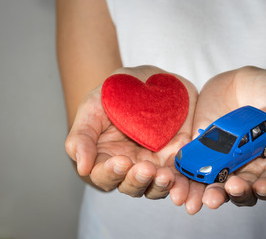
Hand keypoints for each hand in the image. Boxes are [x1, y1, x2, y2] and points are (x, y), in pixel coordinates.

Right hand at [65, 65, 197, 198]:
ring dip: (160, 186)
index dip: (110, 174)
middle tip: (146, 168)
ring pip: (156, 187)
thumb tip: (82, 168)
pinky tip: (183, 183)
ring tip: (165, 175)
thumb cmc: (117, 91)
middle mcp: (131, 164)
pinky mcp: (177, 157)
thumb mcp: (94, 105)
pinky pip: (181, 177)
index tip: (120, 161)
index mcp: (107, 155)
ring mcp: (155, 162)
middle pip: (131, 186)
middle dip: (138, 181)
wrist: (152, 77)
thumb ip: (82, 135)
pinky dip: (183, 184)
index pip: (104, 175)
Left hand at [184, 66, 265, 212]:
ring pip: (214, 184)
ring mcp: (224, 161)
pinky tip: (176, 180)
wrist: (245, 83)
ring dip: (203, 194)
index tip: (259, 188)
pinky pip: (194, 167)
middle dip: (228, 195)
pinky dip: (185, 176)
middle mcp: (248, 167)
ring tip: (193, 198)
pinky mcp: (204, 151)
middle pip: (240, 190)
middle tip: (217, 196)